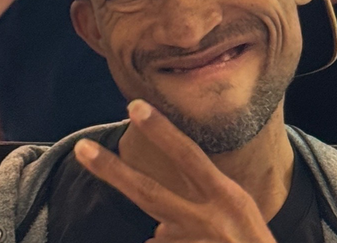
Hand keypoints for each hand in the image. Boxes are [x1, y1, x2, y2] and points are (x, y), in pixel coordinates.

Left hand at [74, 100, 276, 242]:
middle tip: (82, 148)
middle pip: (148, 192)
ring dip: (169, 235)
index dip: (161, 131)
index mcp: (226, 196)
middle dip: (112, 170)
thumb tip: (164, 206)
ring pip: (157, 233)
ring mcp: (189, 242)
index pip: (187, 156)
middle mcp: (205, 218)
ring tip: (201, 240)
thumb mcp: (240, 207)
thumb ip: (206, 196)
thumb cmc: (254, 239)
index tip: (135, 107)